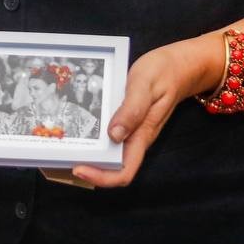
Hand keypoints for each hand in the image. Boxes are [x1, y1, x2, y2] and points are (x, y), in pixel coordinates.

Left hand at [71, 36, 218, 187]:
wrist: (179, 66)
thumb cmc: (163, 72)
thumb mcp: (145, 85)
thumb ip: (132, 109)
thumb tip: (114, 135)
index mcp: (142, 135)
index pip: (124, 171)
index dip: (102, 177)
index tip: (78, 168)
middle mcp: (136, 138)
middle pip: (113, 167)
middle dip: (89, 167)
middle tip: (63, 154)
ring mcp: (132, 130)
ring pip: (110, 153)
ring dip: (90, 153)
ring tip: (66, 141)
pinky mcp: (128, 120)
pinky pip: (110, 136)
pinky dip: (95, 136)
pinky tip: (79, 124)